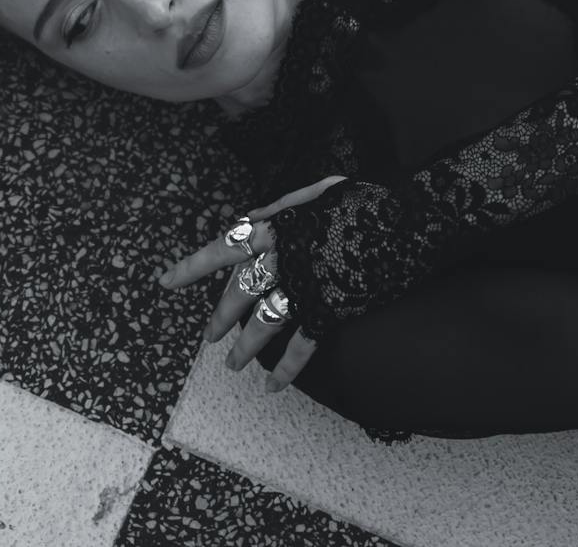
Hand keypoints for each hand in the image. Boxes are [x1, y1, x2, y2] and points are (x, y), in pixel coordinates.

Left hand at [157, 176, 346, 391]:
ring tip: (234, 364)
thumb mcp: (318, 190)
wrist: (410, 219)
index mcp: (278, 227)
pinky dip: (286, 370)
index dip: (192, 265)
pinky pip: (301, 346)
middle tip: (210, 338)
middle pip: (239, 293)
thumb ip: (280, 206)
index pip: (223, 248)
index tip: (166, 282)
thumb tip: (249, 220)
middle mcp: (284, 258)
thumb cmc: (364, 201)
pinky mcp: (330, 310)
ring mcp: (306, 286)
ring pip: (263, 323)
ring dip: (246, 348)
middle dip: (221, 318)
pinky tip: (273, 386)